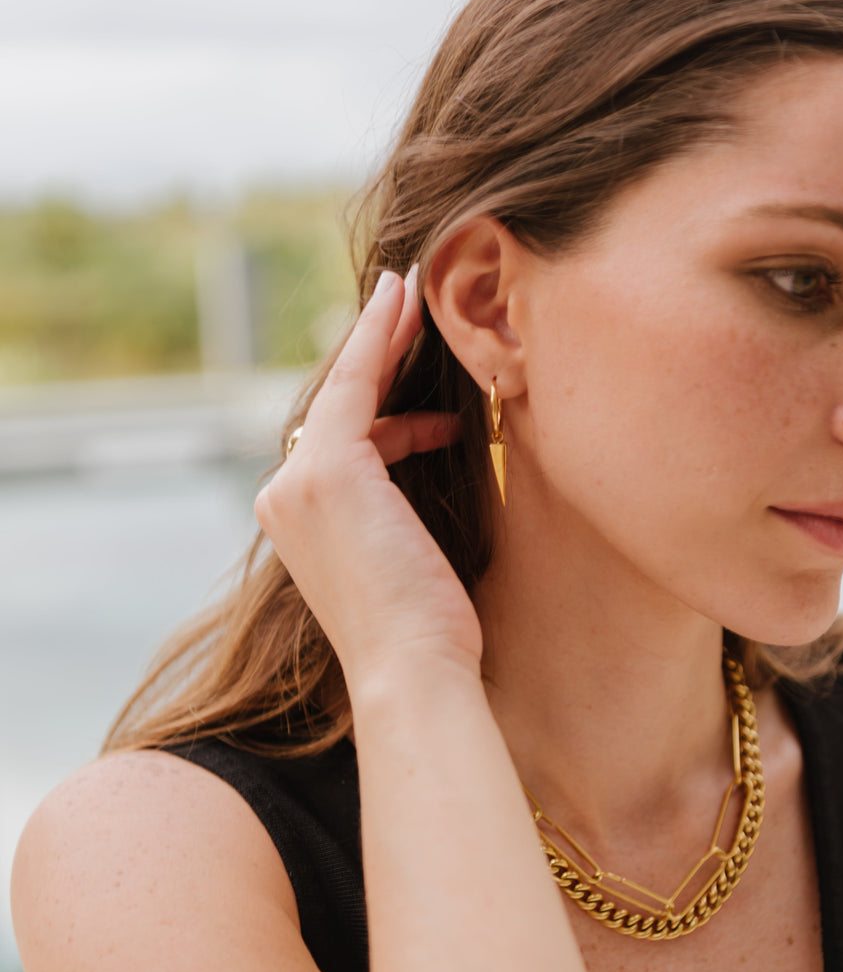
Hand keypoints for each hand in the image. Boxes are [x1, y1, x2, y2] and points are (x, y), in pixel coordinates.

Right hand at [255, 269, 483, 693]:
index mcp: (299, 522)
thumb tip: (430, 461)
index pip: (341, 443)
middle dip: (375, 356)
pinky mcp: (328, 469)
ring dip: (380, 337)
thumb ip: (397, 510)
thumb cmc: (425, 630)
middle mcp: (283, 496)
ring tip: (416, 300)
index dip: (376, 399)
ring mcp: (299, 482)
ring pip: (345, 389)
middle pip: (337, 408)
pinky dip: (378, 335)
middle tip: (408, 306)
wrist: (412, 671)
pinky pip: (357, 381)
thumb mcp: (406, 559)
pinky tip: (404, 300)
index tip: (409, 369)